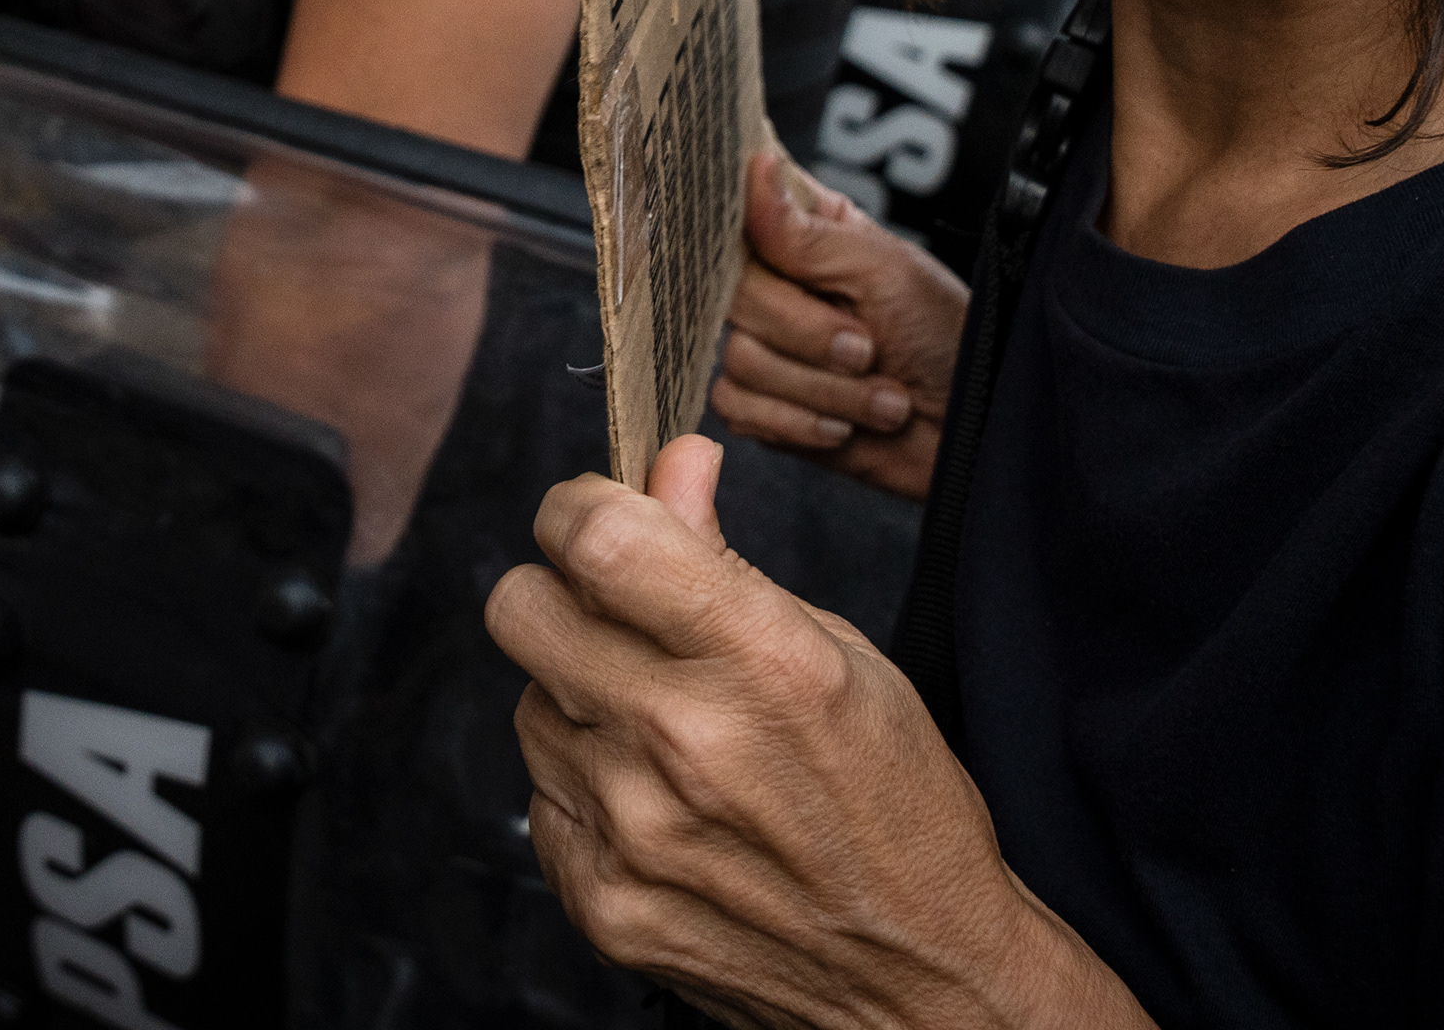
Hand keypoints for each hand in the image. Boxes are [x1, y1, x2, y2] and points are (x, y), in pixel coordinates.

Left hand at [487, 440, 1146, 1029]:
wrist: (922, 981)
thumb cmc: (899, 809)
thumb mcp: (842, 656)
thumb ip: (726, 558)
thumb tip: (667, 465)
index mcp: (760, 661)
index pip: (596, 538)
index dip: (578, 508)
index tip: (595, 516)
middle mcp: (684, 741)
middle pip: (521, 609)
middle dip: (558, 594)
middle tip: (614, 617)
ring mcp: (633, 831)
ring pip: (528, 704)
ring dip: (578, 700)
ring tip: (664, 734)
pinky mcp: (602, 902)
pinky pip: (542, 797)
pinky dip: (585, 789)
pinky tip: (659, 806)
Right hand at [710, 147, 967, 500]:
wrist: (970, 433)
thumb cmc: (945, 340)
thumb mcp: (885, 273)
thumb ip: (806, 233)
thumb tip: (755, 167)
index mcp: (806, 236)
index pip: (741, 212)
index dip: (743, 231)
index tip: (781, 256)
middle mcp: (780, 287)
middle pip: (736, 295)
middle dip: (808, 334)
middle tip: (869, 349)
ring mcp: (769, 348)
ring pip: (739, 357)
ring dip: (823, 390)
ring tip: (881, 398)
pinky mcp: (764, 406)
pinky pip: (736, 407)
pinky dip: (796, 422)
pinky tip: (841, 427)